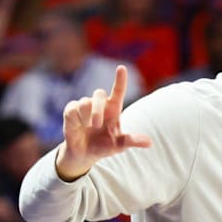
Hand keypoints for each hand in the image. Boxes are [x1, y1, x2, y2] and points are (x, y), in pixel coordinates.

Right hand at [56, 66, 150, 180]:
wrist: (84, 154)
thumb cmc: (105, 146)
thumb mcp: (119, 145)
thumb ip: (131, 141)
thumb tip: (149, 143)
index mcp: (113, 109)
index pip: (118, 91)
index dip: (120, 79)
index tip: (121, 68)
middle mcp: (100, 105)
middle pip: (98, 93)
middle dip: (97, 109)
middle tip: (96, 124)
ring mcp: (85, 106)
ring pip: (84, 101)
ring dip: (86, 116)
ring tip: (88, 127)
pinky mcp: (71, 111)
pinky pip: (72, 108)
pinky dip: (75, 118)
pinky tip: (78, 125)